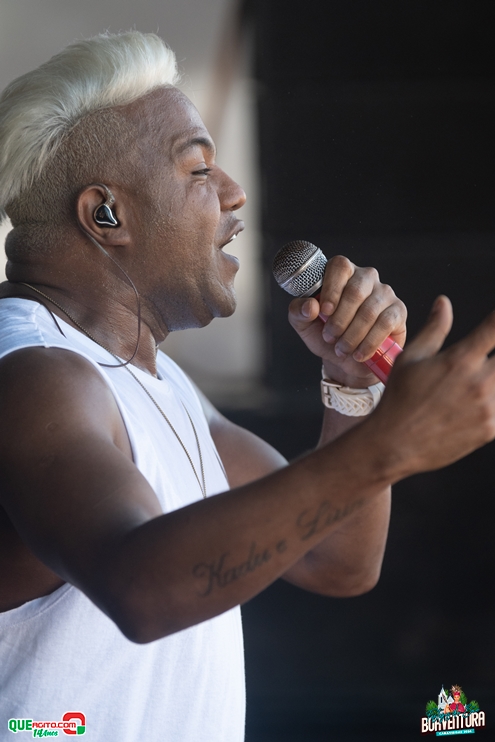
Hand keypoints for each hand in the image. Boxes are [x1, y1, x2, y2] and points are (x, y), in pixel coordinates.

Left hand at [288, 255, 406, 386]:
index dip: (331, 289)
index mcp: (341, 273)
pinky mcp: (398, 310)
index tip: (324, 312)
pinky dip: (369, 342)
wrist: (347, 360)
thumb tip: (310, 306)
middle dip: (339, 320)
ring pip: (369, 311)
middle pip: (355, 291)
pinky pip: (385, 323)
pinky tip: (359, 354)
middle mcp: (365, 277)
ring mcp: (384, 292)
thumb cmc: (326, 336)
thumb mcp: (305, 325)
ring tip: (342, 350)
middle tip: (329, 338)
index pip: (339, 267)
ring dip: (352, 335)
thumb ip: (299, 312)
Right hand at [370, 295, 494, 477]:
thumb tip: (444, 302)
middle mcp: (479, 382)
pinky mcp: (491, 428)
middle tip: (485, 359)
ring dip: (494, 378)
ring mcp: (488, 408)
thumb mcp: (411, 358)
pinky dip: (492, 401)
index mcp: (460, 359)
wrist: (394, 444)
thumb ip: (434, 328)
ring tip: (474, 382)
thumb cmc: (398, 398)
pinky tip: (475, 402)